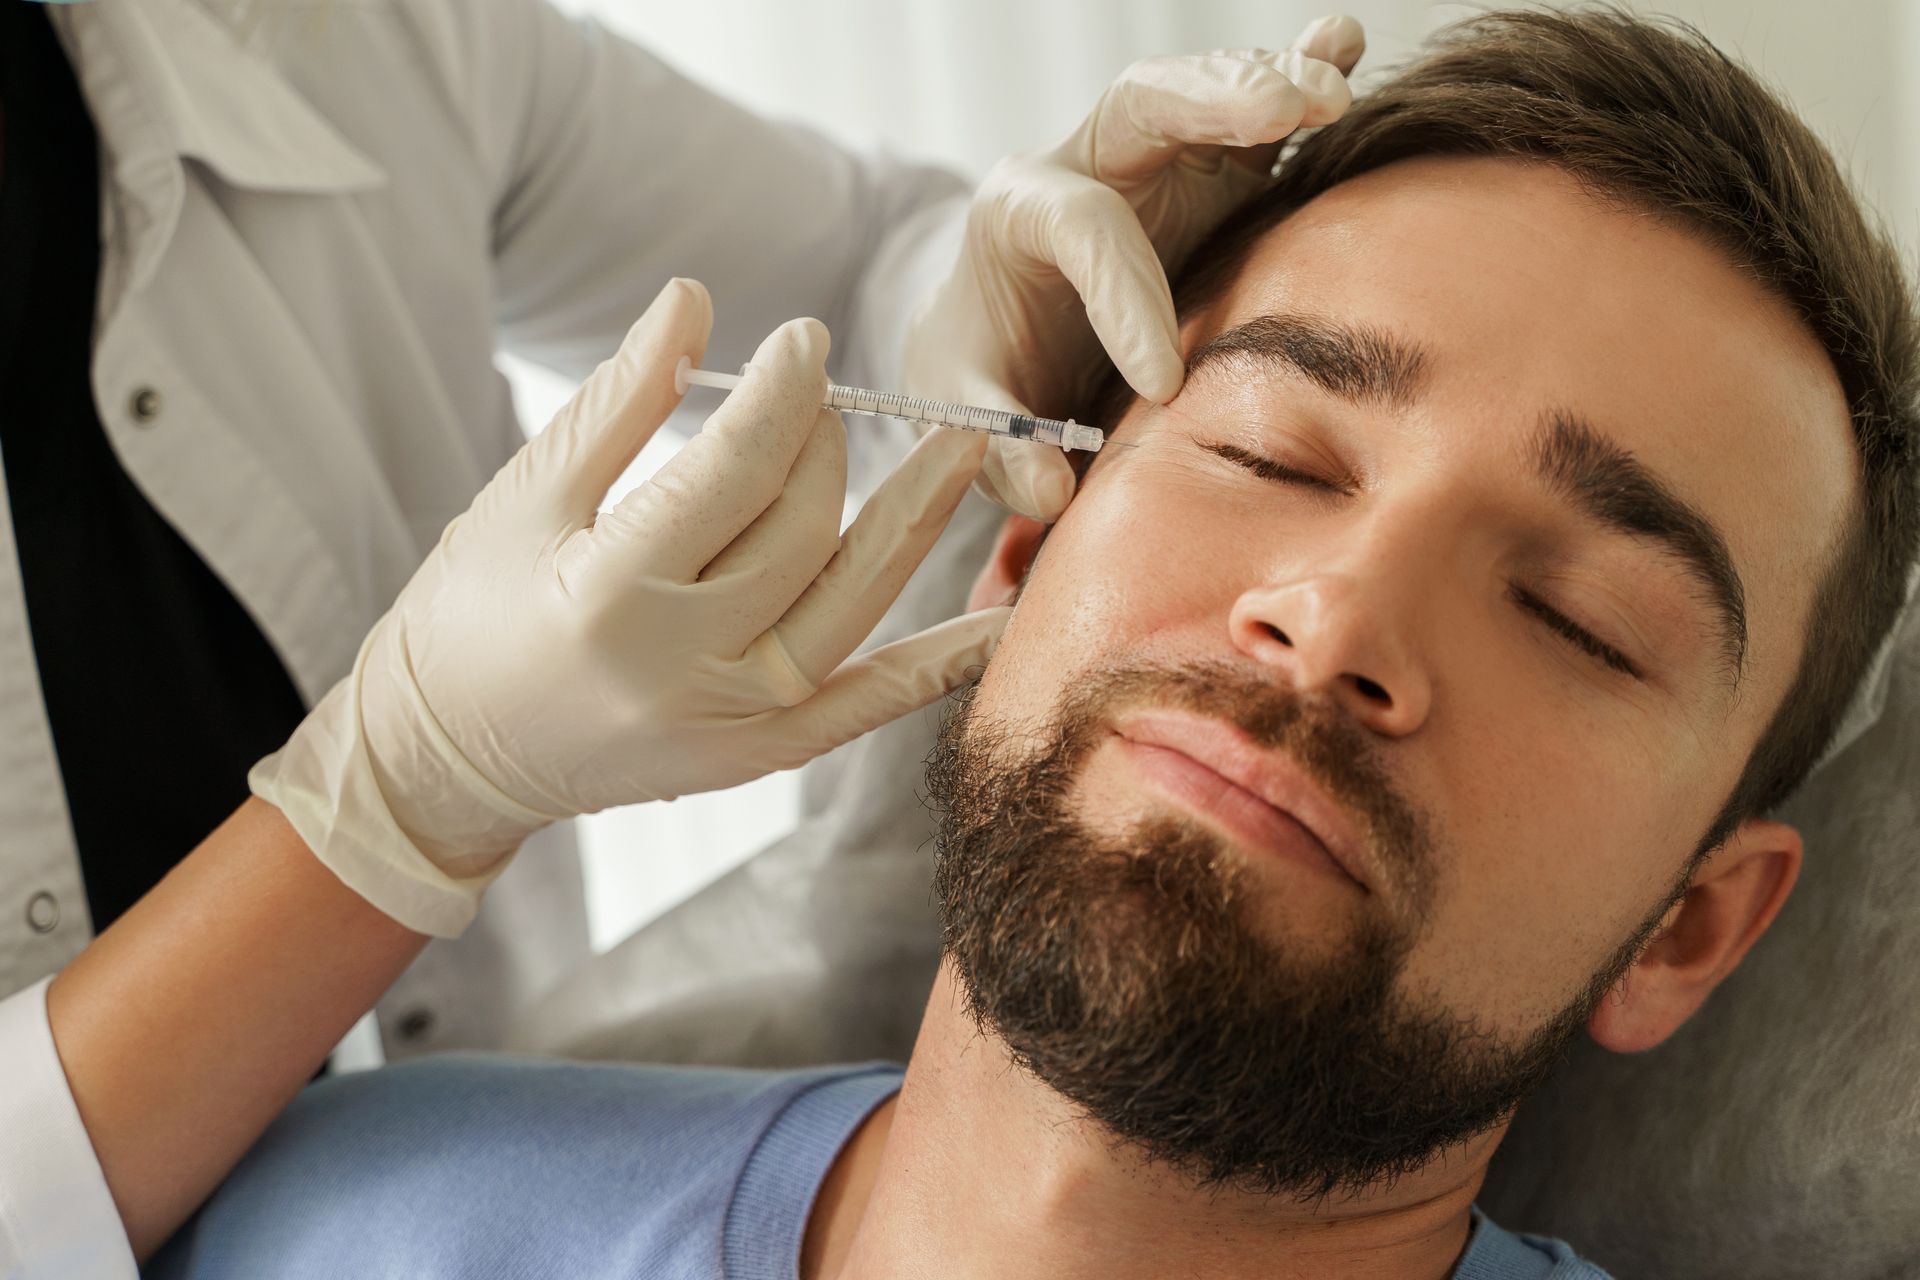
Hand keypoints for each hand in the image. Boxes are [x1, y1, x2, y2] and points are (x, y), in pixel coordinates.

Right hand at [251, 279, 1008, 934]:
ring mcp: (730, 724)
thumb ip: (619, 401)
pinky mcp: (757, 758)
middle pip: (798, 532)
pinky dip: (938, 663)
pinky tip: (999, 613)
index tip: (804, 338)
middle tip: (821, 395)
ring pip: (849, 606)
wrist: (448, 759)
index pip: (732, 471)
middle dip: (824, 446)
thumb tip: (694, 297)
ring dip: (914, 522)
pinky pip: (868, 705)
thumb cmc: (470, 613)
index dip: (780, 393)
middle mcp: (682, 668)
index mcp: (609, 594)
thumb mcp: (524, 497)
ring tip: (962, 447)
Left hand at [904, 15, 1364, 518]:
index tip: (1165, 383)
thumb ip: (998, 449)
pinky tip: (1345, 47)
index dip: (1127, 297)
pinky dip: (1298, 74)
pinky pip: (1255, 118)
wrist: (997, 335)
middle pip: (1143, 104)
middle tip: (1287, 111)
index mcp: (1016, 214)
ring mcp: (1153, 158)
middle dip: (1212, 100)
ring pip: (1205, 96)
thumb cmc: (983, 370)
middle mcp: (1084, 163)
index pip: (1082, 226)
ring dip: (1271, 83)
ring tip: (1334, 93)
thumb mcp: (966, 414)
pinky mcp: (1210, 169)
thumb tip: (1054, 489)